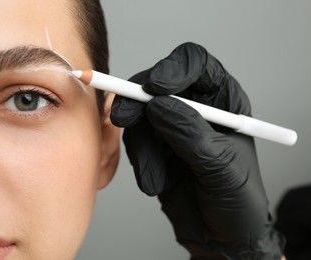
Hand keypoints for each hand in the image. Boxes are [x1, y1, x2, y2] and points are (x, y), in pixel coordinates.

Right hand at [111, 43, 284, 258]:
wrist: (221, 235)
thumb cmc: (236, 199)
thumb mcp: (221, 166)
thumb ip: (190, 133)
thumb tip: (159, 105)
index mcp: (223, 100)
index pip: (195, 65)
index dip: (172, 69)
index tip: (154, 89)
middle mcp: (194, 107)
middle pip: (156, 83)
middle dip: (137, 103)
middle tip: (123, 119)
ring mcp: (171, 126)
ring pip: (139, 116)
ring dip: (141, 148)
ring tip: (155, 178)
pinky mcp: (154, 147)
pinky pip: (135, 142)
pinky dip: (139, 162)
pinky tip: (154, 183)